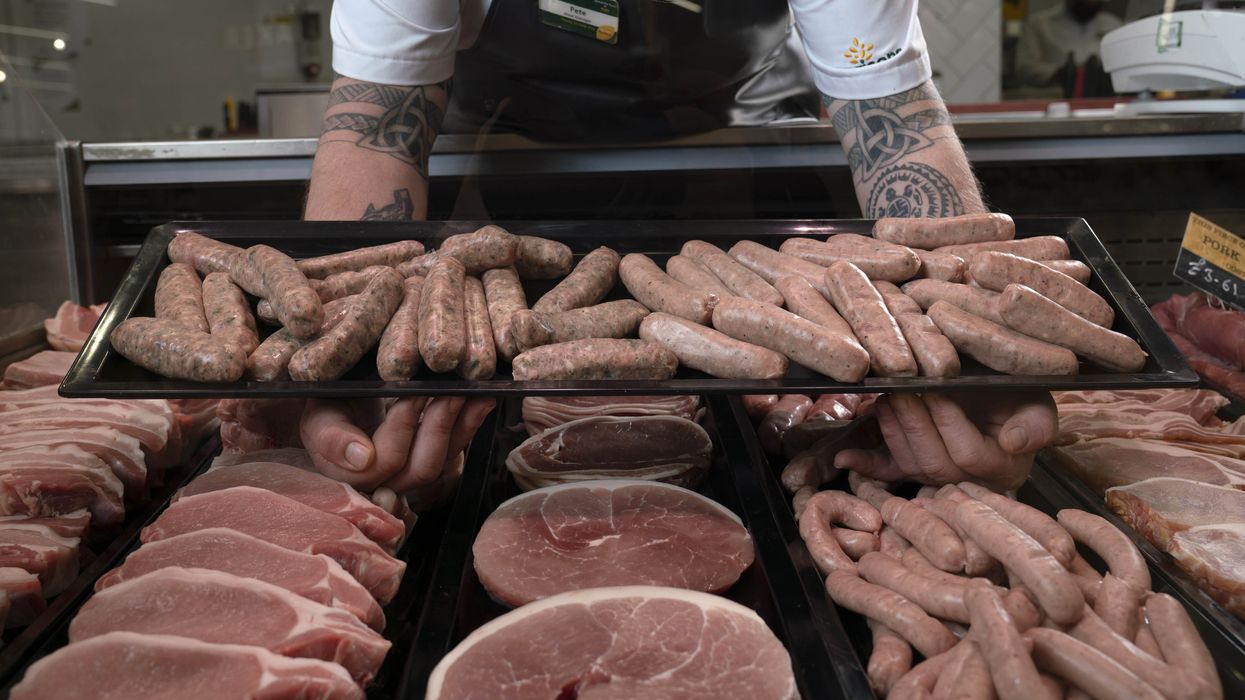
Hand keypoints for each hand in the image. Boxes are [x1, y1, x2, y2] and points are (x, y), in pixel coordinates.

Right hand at [299, 396, 496, 491]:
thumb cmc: (325, 406)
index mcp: (350, 476)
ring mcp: (409, 475)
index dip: (403, 426)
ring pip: (443, 461)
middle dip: (439, 424)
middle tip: (449, 387)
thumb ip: (331, 438)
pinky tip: (483, 399)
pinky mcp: (430, 459)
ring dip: (462, 425)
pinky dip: (470, 423)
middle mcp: (383, 484)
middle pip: (421, 468)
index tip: (412, 392)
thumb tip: (362, 459)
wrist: (336, 402)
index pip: (385, 460)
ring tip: (474, 392)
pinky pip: (454, 449)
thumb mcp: (318, 416)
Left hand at [834, 391, 1056, 490]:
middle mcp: (966, 482)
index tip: (935, 391)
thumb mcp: (1040, 407)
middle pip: (932, 462)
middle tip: (901, 388)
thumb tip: (1014, 442)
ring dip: (893, 430)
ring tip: (887, 397)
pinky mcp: (914, 473)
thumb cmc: (1021, 404)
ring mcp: (937, 480)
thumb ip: (1036, 425)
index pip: (968, 454)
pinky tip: (844, 457)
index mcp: (1001, 468)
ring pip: (909, 463)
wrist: (1006, 408)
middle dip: (913, 422)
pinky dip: (866, 466)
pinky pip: (890, 474)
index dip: (948, 423)